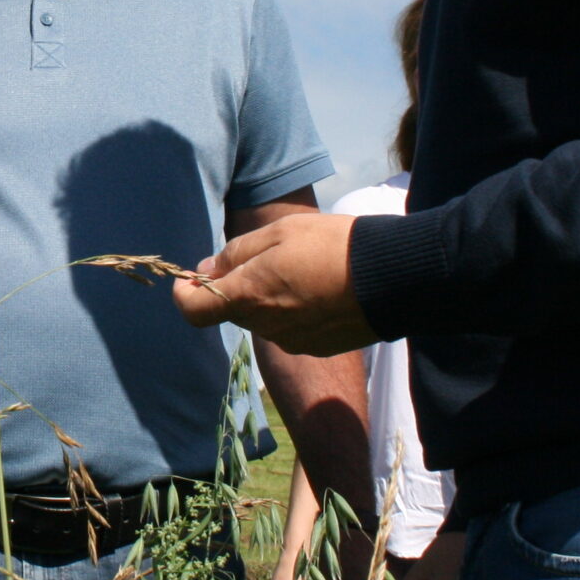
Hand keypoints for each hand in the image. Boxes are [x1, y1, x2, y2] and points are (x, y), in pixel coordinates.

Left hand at [172, 210, 376, 355]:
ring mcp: (291, 341)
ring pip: (263, 319)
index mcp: (247, 296)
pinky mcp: (316, 347)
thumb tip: (207, 270)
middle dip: (237, 287)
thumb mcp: (279, 231)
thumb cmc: (332, 245)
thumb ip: (236, 253)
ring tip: (302, 270)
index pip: (193, 310)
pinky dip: (295, 312)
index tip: (193, 279)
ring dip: (268, 298)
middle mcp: (264, 326)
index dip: (186, 294)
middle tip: (265, 258)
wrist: (392, 276)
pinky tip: (320, 290)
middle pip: (233, 310)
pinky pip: (291, 330)